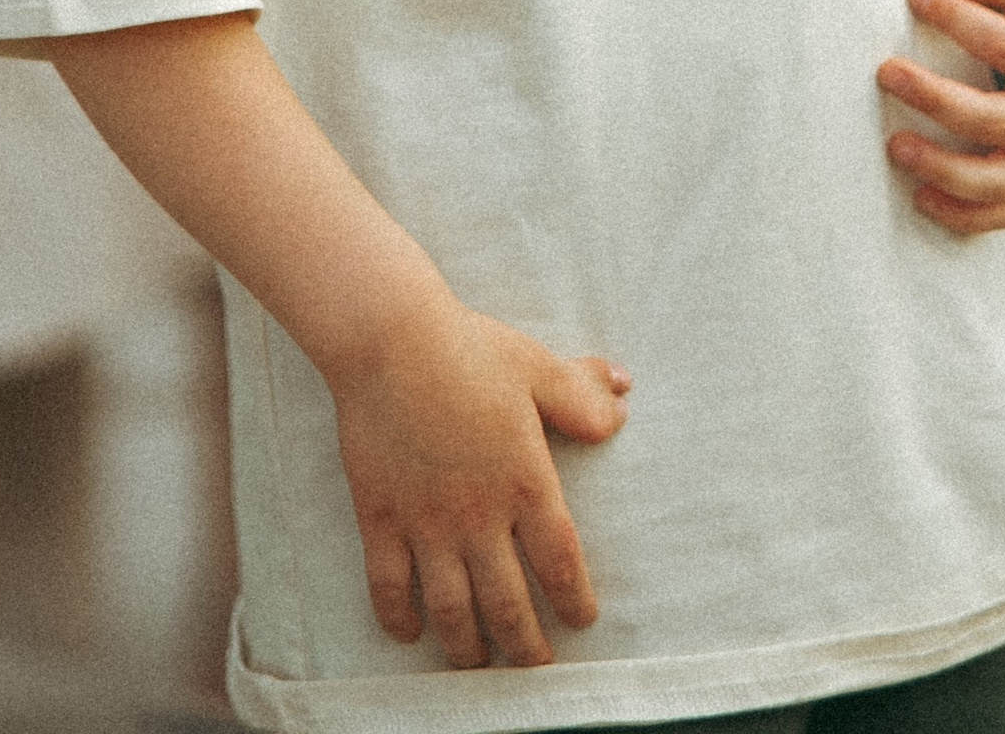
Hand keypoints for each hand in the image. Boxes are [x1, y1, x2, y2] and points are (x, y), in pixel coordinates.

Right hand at [330, 288, 628, 668]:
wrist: (391, 339)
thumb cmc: (470, 349)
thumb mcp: (537, 368)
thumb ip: (581, 398)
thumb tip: (624, 401)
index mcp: (525, 482)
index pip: (561, 563)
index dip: (575, 601)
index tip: (583, 621)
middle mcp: (479, 516)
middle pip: (509, 605)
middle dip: (526, 646)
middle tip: (535, 665)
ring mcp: (427, 523)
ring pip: (452, 610)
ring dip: (468, 647)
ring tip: (477, 663)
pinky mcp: (381, 519)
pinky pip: (389, 587)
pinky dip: (398, 617)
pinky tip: (408, 632)